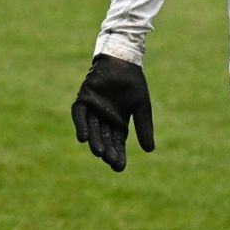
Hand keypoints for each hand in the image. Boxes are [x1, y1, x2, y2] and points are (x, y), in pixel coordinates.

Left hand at [70, 54, 154, 171]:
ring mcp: (93, 110)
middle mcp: (104, 119)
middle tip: (110, 161)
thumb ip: (144, 127)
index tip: (119, 168)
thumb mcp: (142, 107)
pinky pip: (79, 115)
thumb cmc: (134, 83)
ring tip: (99, 153)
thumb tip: (149, 151)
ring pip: (92, 130)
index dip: (118, 155)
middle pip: (104, 139)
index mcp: (118, 122)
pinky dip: (81, 126)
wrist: (123, 61)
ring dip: (94, 141)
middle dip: (107, 150)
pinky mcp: (84, 100)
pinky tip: (83, 138)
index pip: (117, 143)